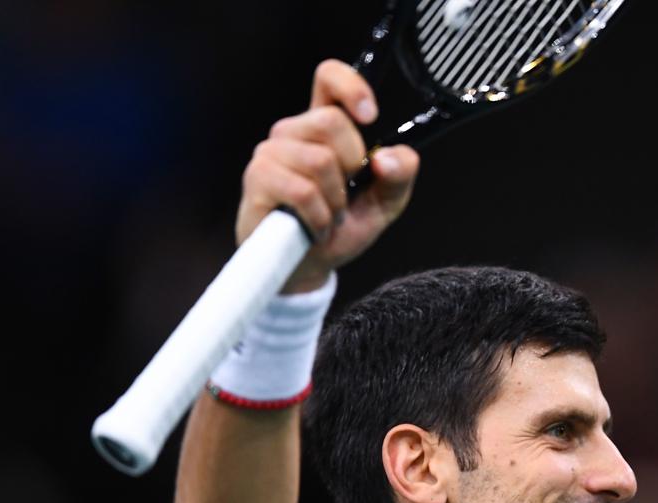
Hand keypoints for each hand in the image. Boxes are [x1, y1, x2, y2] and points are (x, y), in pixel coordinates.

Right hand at [235, 59, 420, 293]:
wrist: (310, 267)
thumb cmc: (342, 228)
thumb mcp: (385, 203)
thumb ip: (400, 175)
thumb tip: (386, 158)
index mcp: (324, 128)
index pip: (328, 78)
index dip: (350, 86)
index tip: (369, 116)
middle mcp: (293, 133)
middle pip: (330, 120)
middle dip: (351, 165)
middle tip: (345, 195)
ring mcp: (271, 154)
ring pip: (318, 159)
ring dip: (335, 199)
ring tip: (328, 215)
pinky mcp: (257, 181)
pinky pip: (302, 190)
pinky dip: (319, 216)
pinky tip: (315, 227)